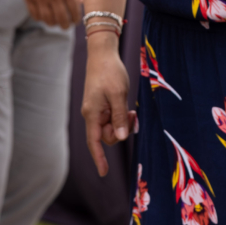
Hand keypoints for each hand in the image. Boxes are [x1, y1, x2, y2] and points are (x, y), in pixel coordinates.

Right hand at [14, 0, 81, 27]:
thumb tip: (80, 2)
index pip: (75, 12)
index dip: (76, 18)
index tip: (76, 19)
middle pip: (62, 20)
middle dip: (66, 24)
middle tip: (67, 23)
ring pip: (49, 21)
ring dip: (54, 23)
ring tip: (56, 20)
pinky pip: (36, 15)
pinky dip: (41, 18)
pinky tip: (44, 14)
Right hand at [82, 37, 135, 176]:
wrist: (102, 53)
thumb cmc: (109, 71)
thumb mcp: (118, 94)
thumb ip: (119, 117)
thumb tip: (120, 136)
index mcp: (92, 113)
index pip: (94, 141)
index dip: (99, 158)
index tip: (104, 173)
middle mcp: (92, 113)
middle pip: (106, 135)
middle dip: (120, 131)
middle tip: (133, 117)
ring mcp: (97, 108)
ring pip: (110, 126)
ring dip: (122, 123)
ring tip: (131, 111)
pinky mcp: (102, 103)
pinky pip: (112, 117)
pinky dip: (121, 116)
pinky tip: (128, 108)